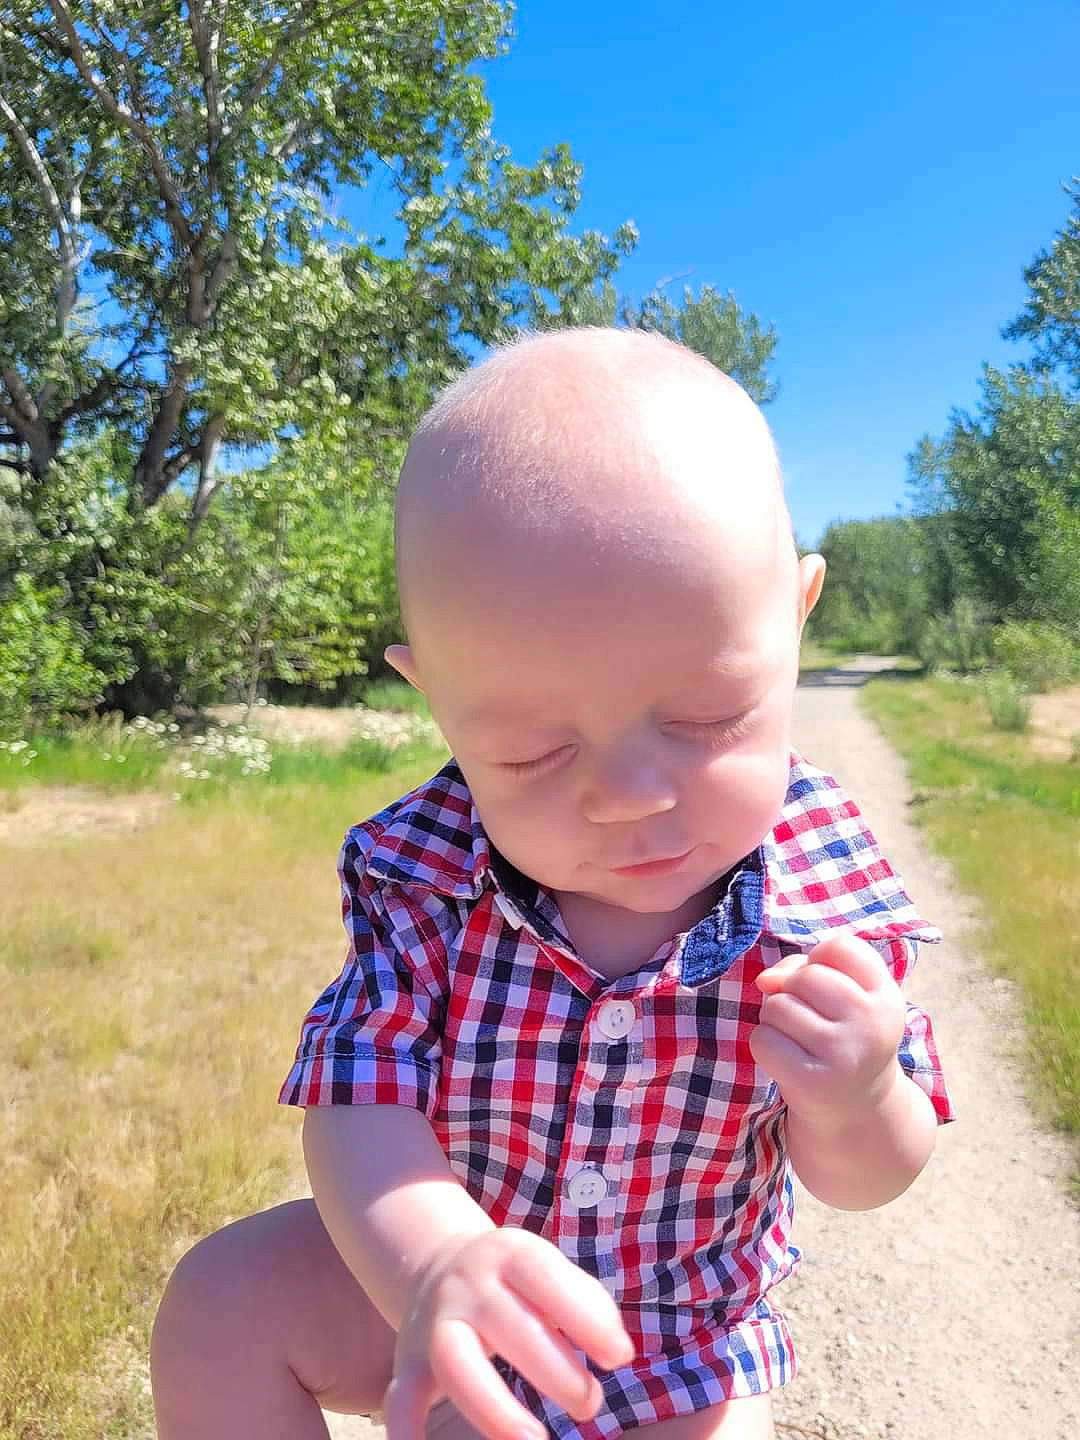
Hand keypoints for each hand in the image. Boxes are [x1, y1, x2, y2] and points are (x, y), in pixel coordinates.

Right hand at [383, 1227, 634, 1439]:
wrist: (438, 1265)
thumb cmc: (517, 1282)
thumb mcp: (548, 1272)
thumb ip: (588, 1305)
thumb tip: (619, 1352)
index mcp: (508, 1254)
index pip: (545, 1277)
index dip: (585, 1318)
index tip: (620, 1358)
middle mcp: (467, 1284)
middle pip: (506, 1324)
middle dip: (554, 1370)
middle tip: (590, 1404)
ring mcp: (434, 1323)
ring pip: (455, 1361)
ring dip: (494, 1406)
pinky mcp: (409, 1364)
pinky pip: (401, 1399)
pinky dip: (407, 1432)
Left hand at [751, 935, 905, 1121]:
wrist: (855, 1112)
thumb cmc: (843, 1040)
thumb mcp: (844, 1001)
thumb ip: (805, 969)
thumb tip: (765, 980)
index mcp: (887, 998)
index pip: (840, 947)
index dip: (820, 960)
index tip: (827, 987)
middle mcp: (871, 1024)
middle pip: (805, 976)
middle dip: (792, 991)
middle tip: (810, 1020)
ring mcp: (843, 1054)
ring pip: (778, 1005)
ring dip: (775, 1019)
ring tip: (798, 1040)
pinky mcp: (811, 1081)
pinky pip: (762, 1039)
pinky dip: (764, 1045)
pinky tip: (787, 1059)